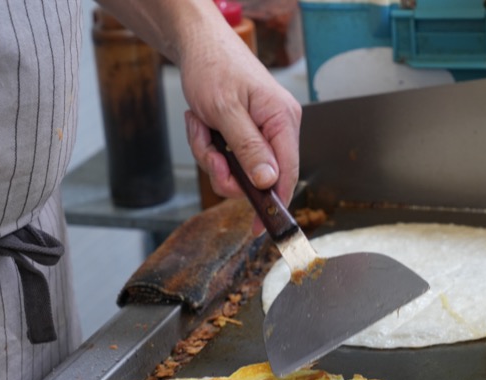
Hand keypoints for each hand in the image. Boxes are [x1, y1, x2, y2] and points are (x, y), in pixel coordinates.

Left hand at [97, 0, 301, 227]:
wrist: (197, 45)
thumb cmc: (213, 67)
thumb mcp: (226, 111)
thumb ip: (248, 148)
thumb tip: (268, 181)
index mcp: (282, 119)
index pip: (288, 173)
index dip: (274, 203)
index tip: (258, 227)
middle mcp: (278, 127)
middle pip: (258, 177)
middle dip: (226, 172)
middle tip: (209, 155)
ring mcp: (261, 131)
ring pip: (237, 170)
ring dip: (211, 156)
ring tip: (201, 127)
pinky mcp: (244, 133)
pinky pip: (226, 157)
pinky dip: (208, 145)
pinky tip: (201, 123)